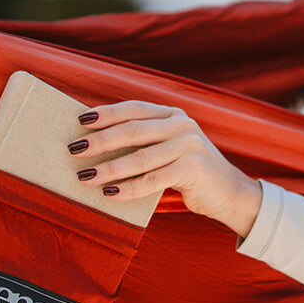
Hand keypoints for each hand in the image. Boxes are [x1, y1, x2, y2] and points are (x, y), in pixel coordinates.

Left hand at [68, 101, 262, 235]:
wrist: (229, 193)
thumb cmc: (188, 171)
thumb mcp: (168, 148)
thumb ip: (143, 142)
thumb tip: (95, 146)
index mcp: (172, 114)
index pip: (133, 108)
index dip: (106, 114)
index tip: (79, 121)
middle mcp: (181, 125)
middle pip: (133, 130)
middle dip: (100, 141)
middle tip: (74, 150)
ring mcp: (189, 146)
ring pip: (140, 157)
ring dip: (109, 168)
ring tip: (85, 177)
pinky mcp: (193, 169)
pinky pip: (153, 180)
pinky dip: (128, 189)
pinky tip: (110, 194)